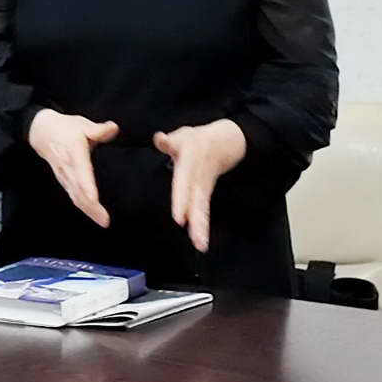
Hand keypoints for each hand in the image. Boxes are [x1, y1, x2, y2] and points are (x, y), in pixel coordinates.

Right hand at [27, 109, 119, 227]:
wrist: (41, 132)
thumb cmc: (65, 128)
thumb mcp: (81, 124)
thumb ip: (98, 129)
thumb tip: (114, 128)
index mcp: (74, 153)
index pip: (81, 172)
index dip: (87, 187)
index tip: (95, 200)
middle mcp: (68, 168)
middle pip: (78, 191)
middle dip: (91, 207)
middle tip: (105, 221)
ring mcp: (64, 176)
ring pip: (75, 196)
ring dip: (88, 210)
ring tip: (103, 222)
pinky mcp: (64, 180)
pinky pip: (73, 196)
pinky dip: (83, 207)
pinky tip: (93, 214)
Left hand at [153, 119, 247, 252]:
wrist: (223, 143)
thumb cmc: (194, 141)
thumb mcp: (182, 136)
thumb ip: (168, 142)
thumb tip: (159, 138)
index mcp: (190, 163)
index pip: (184, 183)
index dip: (182, 200)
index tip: (179, 219)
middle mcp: (198, 177)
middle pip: (197, 200)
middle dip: (195, 220)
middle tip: (195, 240)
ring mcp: (204, 186)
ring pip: (202, 208)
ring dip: (201, 227)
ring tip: (200, 245)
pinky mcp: (206, 193)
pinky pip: (204, 210)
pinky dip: (202, 226)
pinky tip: (200, 242)